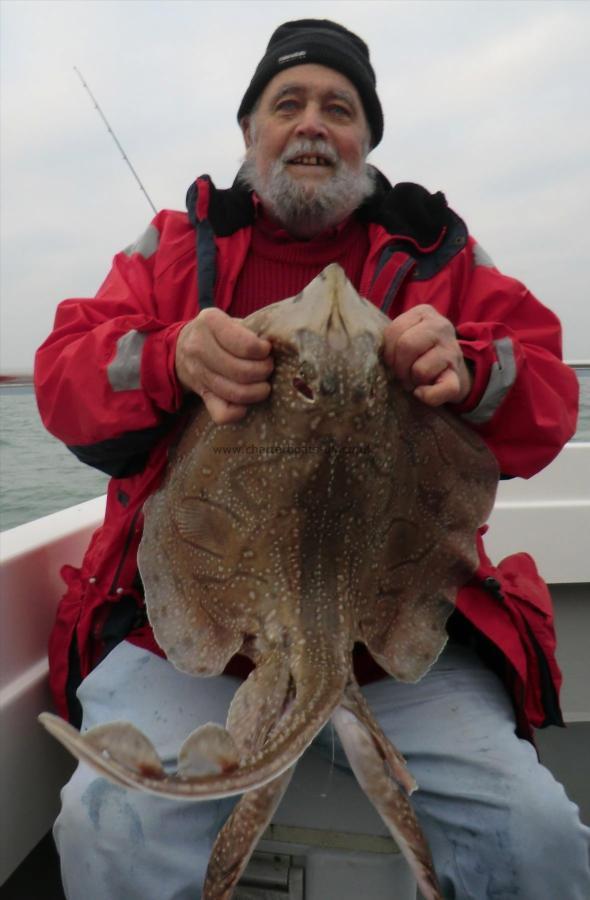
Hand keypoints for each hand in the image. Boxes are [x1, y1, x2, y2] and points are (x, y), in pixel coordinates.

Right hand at [175, 309, 273, 423]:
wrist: (182, 348)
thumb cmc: (219, 333)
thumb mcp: (230, 320)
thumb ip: (251, 330)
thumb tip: (279, 347)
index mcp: (210, 322)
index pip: (245, 345)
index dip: (263, 351)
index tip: (267, 350)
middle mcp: (199, 347)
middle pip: (241, 371)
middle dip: (263, 372)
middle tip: (269, 368)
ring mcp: (198, 374)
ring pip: (235, 393)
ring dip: (258, 392)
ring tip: (264, 385)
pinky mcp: (201, 395)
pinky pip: (222, 413)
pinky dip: (239, 412)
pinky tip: (247, 403)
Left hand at [382, 305, 472, 406]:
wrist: (449, 368)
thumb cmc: (418, 351)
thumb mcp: (406, 334)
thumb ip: (391, 338)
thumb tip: (370, 355)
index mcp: (423, 312)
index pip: (394, 331)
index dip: (388, 352)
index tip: (392, 360)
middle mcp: (441, 326)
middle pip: (406, 346)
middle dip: (398, 366)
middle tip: (401, 373)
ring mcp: (452, 351)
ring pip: (420, 369)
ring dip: (412, 381)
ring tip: (414, 379)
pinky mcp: (458, 376)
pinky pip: (441, 390)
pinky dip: (427, 396)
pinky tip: (421, 392)